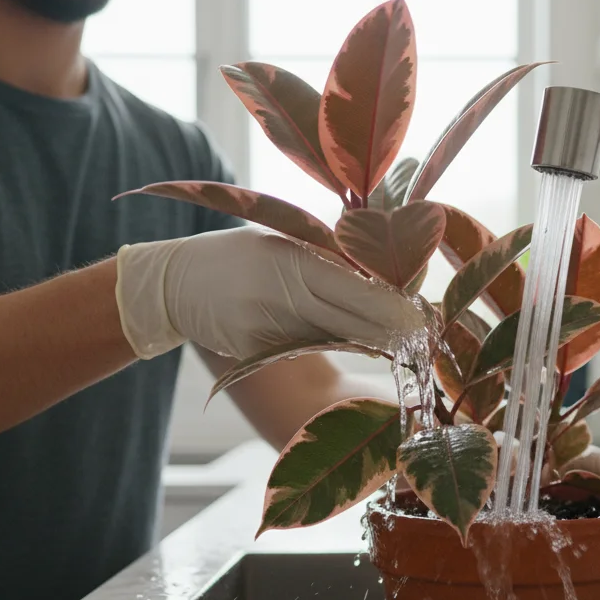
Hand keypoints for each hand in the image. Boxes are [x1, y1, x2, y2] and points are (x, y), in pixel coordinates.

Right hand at [114, 225, 425, 359]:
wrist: (174, 284)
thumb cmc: (239, 256)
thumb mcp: (282, 243)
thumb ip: (329, 260)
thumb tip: (387, 278)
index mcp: (293, 261)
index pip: (359, 290)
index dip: (395, 308)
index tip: (424, 316)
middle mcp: (282, 297)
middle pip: (354, 323)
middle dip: (392, 333)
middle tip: (425, 336)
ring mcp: (268, 331)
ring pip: (336, 341)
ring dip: (369, 341)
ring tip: (401, 339)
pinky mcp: (257, 356)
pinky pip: (307, 351)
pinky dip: (332, 346)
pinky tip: (354, 343)